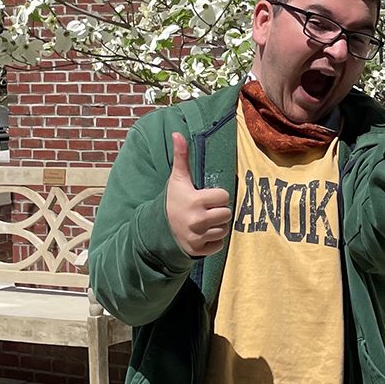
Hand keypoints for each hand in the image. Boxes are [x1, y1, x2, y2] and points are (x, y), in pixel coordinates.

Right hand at [165, 132, 231, 256]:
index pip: (224, 197)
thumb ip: (181, 156)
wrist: (157, 228)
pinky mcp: (198, 250)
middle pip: (227, 214)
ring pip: (224, 230)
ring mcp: (197, 237)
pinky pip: (219, 245)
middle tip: (208, 209)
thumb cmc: (173, 200)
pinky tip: (203, 234)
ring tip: (206, 221)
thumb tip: (177, 133)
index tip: (207, 197)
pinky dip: (213, 241)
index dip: (218, 196)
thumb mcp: (177, 178)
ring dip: (218, 226)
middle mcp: (196, 221)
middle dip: (219, 211)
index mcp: (194, 201)